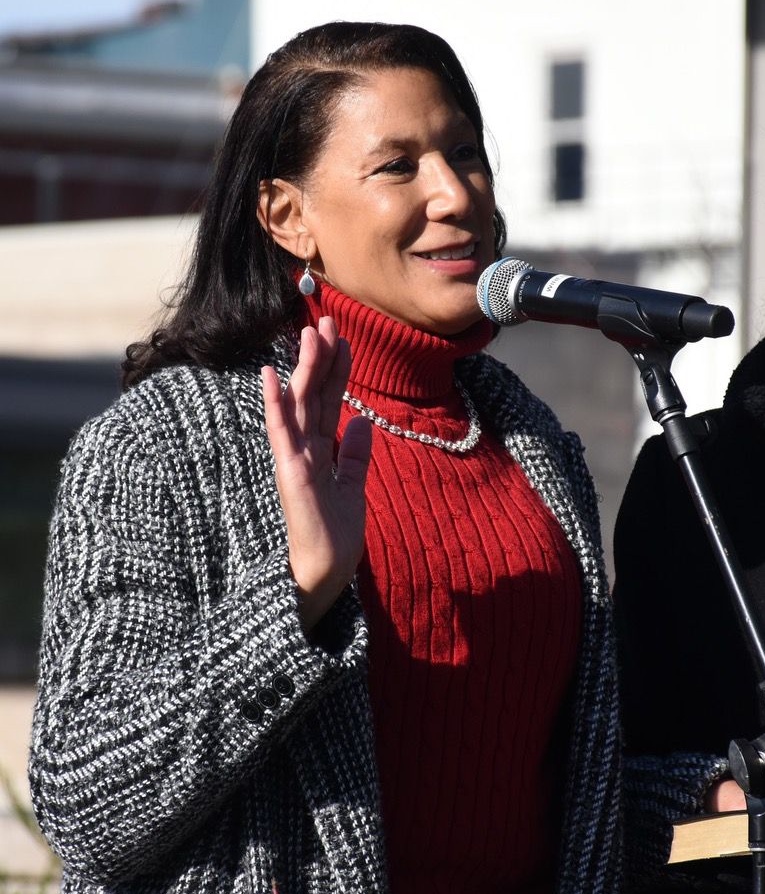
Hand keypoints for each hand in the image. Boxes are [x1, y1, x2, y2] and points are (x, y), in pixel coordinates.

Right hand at [262, 317, 371, 630]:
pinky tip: (271, 377)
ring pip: (300, 405)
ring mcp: (294, 459)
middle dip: (321, 358)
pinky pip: (282, 434)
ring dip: (304, 368)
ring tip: (310, 333)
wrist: (326, 572)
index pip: (330, 402)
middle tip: (327, 320)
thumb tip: (363, 422)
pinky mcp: (290, 474)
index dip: (337, 370)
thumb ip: (355, 455)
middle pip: (314, 395)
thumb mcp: (353, 487)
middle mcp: (305, 450)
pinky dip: (276, 405)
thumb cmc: (336, 535)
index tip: (345, 338)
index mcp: (322, 451)